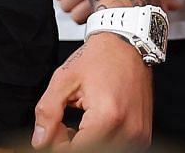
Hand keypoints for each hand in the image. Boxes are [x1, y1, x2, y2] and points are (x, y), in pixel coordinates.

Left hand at [30, 32, 150, 147]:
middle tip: (66, 125)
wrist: (128, 43)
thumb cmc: (100, 57)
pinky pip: (117, 147)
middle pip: (90, 152)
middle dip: (71, 144)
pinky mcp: (143, 135)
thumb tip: (41, 140)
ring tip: (83, 121)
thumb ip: (48, 112)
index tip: (56, 127)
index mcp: (107, 117)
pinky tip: (96, 124)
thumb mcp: (64, 79)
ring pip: (103, 150)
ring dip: (87, 143)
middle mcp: (128, 130)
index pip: (75, 151)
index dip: (58, 143)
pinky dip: (103, 141)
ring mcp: (138, 134)